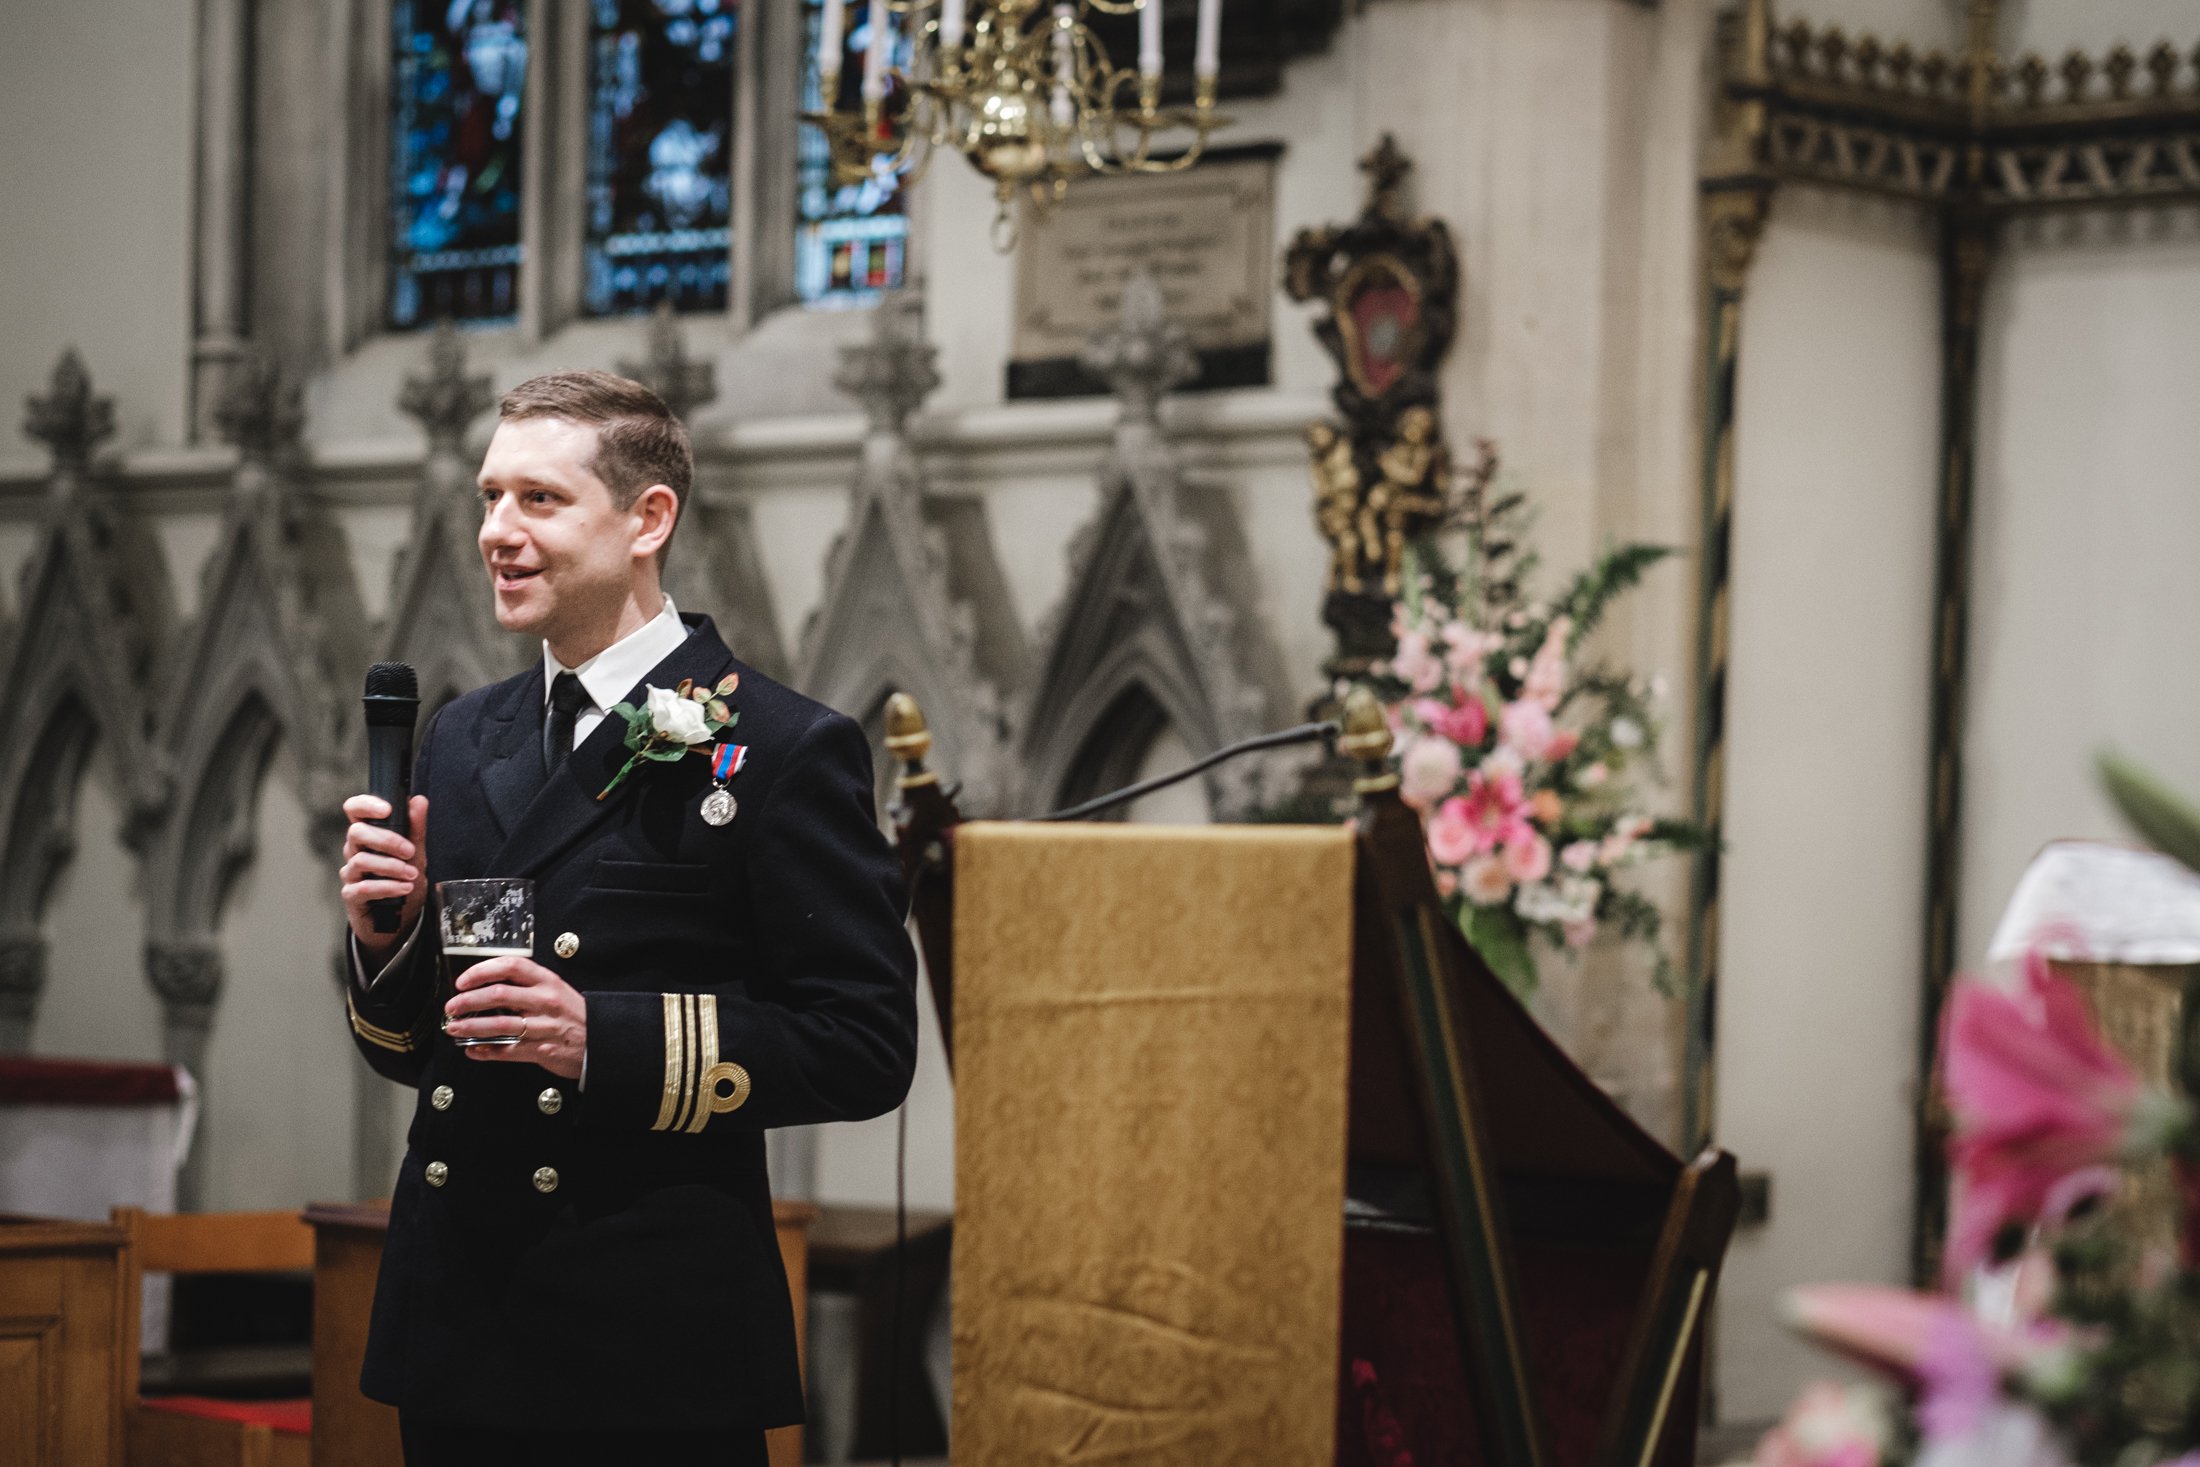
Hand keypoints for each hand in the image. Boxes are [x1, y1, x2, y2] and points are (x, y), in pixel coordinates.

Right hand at [340, 794, 429, 957]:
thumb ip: (415, 829)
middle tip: (410, 851)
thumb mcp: (416, 854)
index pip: (354, 810)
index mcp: (369, 835)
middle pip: (356, 833)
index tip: (386, 809)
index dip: (365, 805)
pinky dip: (387, 887)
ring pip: (360, 860)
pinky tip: (403, 888)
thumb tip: (419, 800)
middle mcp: (355, 850)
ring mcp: (351, 873)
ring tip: (412, 875)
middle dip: (387, 840)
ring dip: (390, 867)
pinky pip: (363, 887)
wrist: (400, 919)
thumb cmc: (403, 880)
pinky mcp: (352, 895)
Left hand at [445, 955, 587, 1079]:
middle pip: (499, 995)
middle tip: (453, 1007)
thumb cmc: (573, 1015)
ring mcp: (543, 1026)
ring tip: (455, 1028)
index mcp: (547, 981)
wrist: (601, 1042)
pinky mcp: (542, 1050)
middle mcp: (545, 1001)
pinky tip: (473, 1050)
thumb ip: (526, 987)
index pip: (511, 966)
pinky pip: (507, 1051)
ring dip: (471, 1027)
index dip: (482, 971)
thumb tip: (486, 988)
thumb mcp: (556, 990)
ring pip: (499, 1024)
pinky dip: (486, 1051)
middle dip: (468, 1001)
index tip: (463, 980)